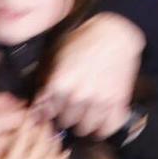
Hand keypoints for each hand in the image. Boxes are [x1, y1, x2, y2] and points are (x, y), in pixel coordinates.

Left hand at [36, 14, 143, 137]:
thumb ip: (47, 81)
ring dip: (84, 121)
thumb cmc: (85, 39)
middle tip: (71, 104)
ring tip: (87, 111)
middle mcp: (79, 96)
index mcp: (61, 83)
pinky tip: (102, 118)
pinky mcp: (119, 100)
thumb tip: (39, 105)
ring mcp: (100, 100)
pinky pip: (109, 127)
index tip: (51, 109)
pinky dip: (105, 126)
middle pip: (65, 122)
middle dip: (66, 114)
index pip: (45, 114)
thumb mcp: (58, 54)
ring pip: (85, 128)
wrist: (116, 30)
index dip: (47, 111)